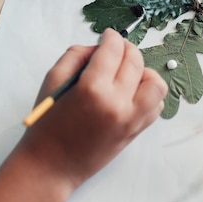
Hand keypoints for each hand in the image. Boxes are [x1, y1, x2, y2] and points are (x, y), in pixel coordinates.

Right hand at [21, 28, 167, 187]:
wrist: (51, 166)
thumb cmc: (47, 123)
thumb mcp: (52, 80)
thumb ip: (77, 55)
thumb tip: (100, 47)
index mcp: (92, 88)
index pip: (113, 50)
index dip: (111, 37)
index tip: (108, 35)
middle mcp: (117, 103)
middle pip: (135, 61)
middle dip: (126, 49)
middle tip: (116, 49)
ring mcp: (131, 119)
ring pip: (155, 83)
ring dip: (144, 72)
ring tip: (127, 74)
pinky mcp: (136, 131)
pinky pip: (155, 105)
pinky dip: (148, 94)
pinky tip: (131, 93)